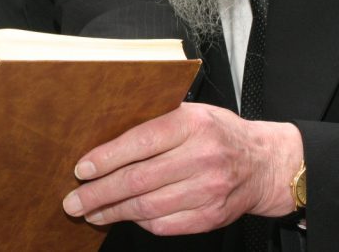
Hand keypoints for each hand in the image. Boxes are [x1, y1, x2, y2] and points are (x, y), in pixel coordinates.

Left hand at [61, 103, 302, 236]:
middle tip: (73, 201)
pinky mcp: (211, 216)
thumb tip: (103, 139)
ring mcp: (208, 190)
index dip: (106, 158)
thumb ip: (155, 123)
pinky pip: (165, 225)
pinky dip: (139, 223)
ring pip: (147, 207)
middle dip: (98, 193)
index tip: (81, 170)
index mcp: (192, 124)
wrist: (265, 163)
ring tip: (90, 212)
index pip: (139, 142)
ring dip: (112, 212)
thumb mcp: (191, 113)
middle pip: (138, 180)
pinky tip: (124, 217)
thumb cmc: (218, 133)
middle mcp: (201, 157)